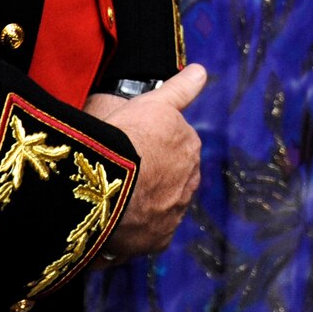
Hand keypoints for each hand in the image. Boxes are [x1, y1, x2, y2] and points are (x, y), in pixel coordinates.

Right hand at [86, 63, 206, 260]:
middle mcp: (190, 183)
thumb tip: (202, 71)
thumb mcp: (154, 102)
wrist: (110, 182)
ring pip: (159, 206)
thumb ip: (181, 89)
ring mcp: (174, 214)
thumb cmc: (129, 136)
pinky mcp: (158, 240)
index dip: (153, 145)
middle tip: (121, 173)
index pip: (177, 146)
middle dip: (152, 177)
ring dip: (144, 204)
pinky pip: (146, 234)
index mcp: (190, 149)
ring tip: (114, 199)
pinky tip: (114, 222)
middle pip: (171, 178)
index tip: (132, 147)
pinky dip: (134, 230)